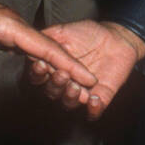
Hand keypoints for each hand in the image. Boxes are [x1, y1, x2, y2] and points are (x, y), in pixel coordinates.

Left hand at [0, 0, 94, 102]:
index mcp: (7, 23)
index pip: (45, 46)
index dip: (68, 64)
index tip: (88, 77)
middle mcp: (11, 21)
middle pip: (47, 45)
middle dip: (69, 63)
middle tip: (89, 82)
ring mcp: (5, 23)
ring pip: (37, 44)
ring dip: (55, 61)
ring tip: (72, 77)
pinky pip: (25, 43)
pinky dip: (39, 56)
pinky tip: (41, 65)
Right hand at [28, 19, 144, 118]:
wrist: (116, 37)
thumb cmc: (88, 33)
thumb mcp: (63, 31)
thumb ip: (45, 37)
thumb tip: (28, 41)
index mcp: (52, 69)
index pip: (38, 77)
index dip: (37, 74)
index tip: (41, 65)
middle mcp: (64, 84)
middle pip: (51, 93)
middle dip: (54, 85)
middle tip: (62, 74)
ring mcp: (81, 93)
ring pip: (68, 104)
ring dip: (69, 97)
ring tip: (75, 86)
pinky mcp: (100, 99)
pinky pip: (93, 113)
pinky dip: (92, 110)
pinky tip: (93, 99)